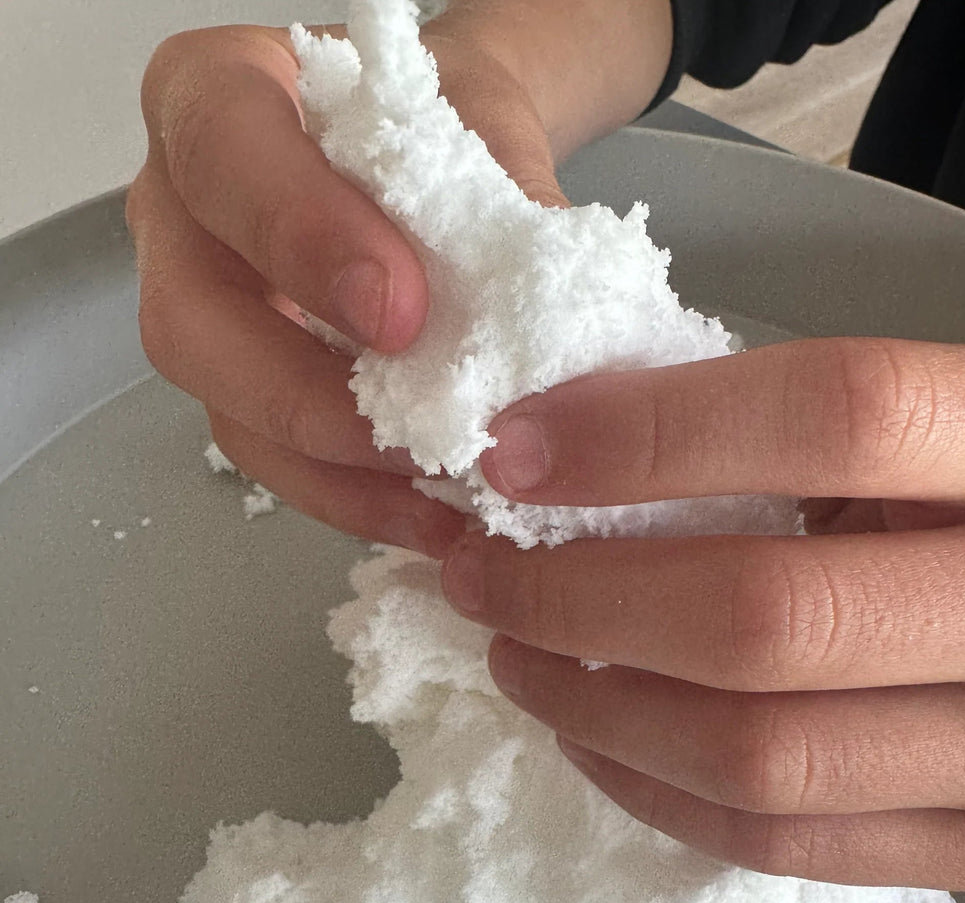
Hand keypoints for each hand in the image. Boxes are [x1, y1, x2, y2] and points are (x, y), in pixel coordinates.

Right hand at [126, 21, 564, 556]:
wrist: (437, 154)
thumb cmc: (442, 118)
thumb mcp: (477, 123)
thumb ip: (496, 199)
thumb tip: (551, 335)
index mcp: (219, 95)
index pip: (222, 152)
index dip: (300, 238)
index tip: (399, 313)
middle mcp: (185, 212)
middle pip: (190, 321)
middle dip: (307, 394)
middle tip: (421, 434)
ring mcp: (209, 310)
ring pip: (229, 414)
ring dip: (341, 474)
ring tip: (446, 505)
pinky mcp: (246, 386)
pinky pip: (277, 460)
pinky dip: (356, 498)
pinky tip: (435, 517)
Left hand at [442, 336, 964, 888]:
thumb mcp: (929, 422)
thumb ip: (777, 422)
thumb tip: (569, 441)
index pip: (837, 416)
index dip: (651, 432)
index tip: (518, 451)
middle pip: (768, 614)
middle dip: (580, 595)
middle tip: (486, 574)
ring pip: (759, 754)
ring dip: (594, 703)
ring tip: (518, 655)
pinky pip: (787, 840)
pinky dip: (657, 789)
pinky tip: (594, 735)